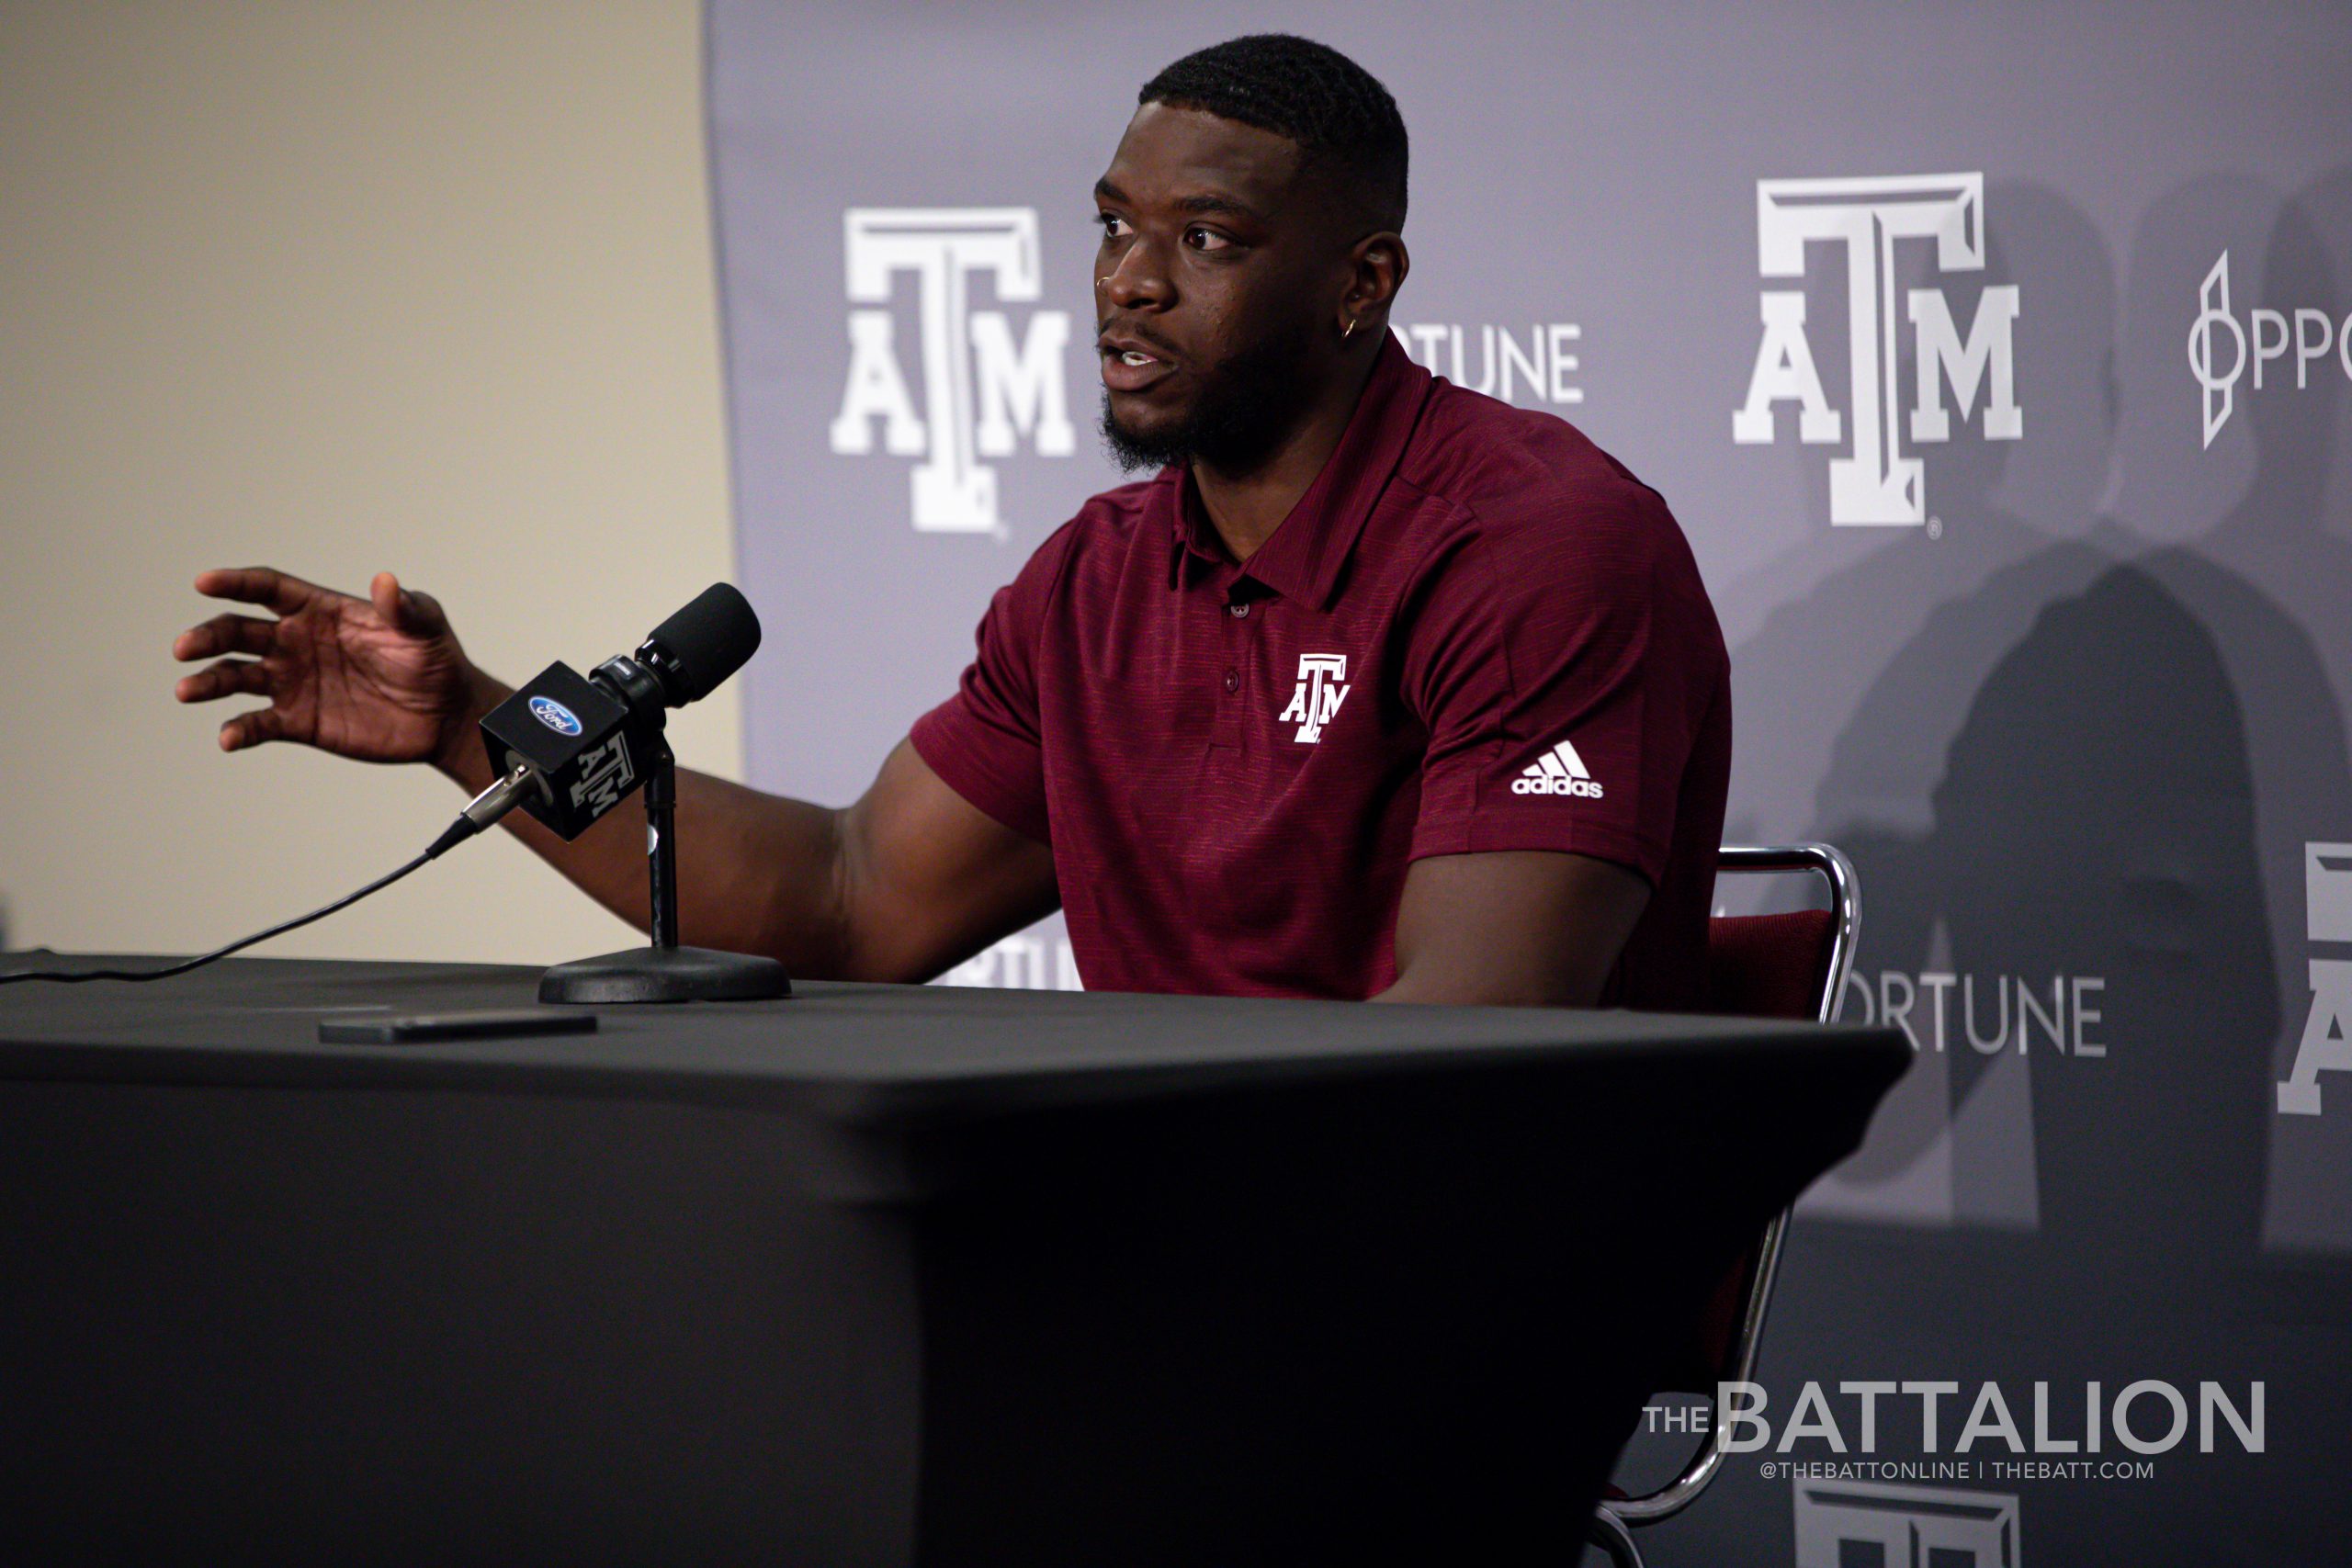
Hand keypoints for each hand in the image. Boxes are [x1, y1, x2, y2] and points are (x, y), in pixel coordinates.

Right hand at [172, 568, 487, 766]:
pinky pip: (259, 724)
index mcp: (320, 610)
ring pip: (237, 677)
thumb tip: (385, 582)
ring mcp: (294, 682)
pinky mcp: (299, 721)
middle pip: (239, 631)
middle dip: (208, 636)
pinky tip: (228, 737)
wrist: (446, 715)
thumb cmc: (435, 660)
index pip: (268, 589)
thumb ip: (403, 607)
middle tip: (184, 647)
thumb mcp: (425, 626)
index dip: (235, 583)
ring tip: (187, 690)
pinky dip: (239, 730)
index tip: (204, 582)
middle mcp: (297, 643)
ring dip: (209, 682)